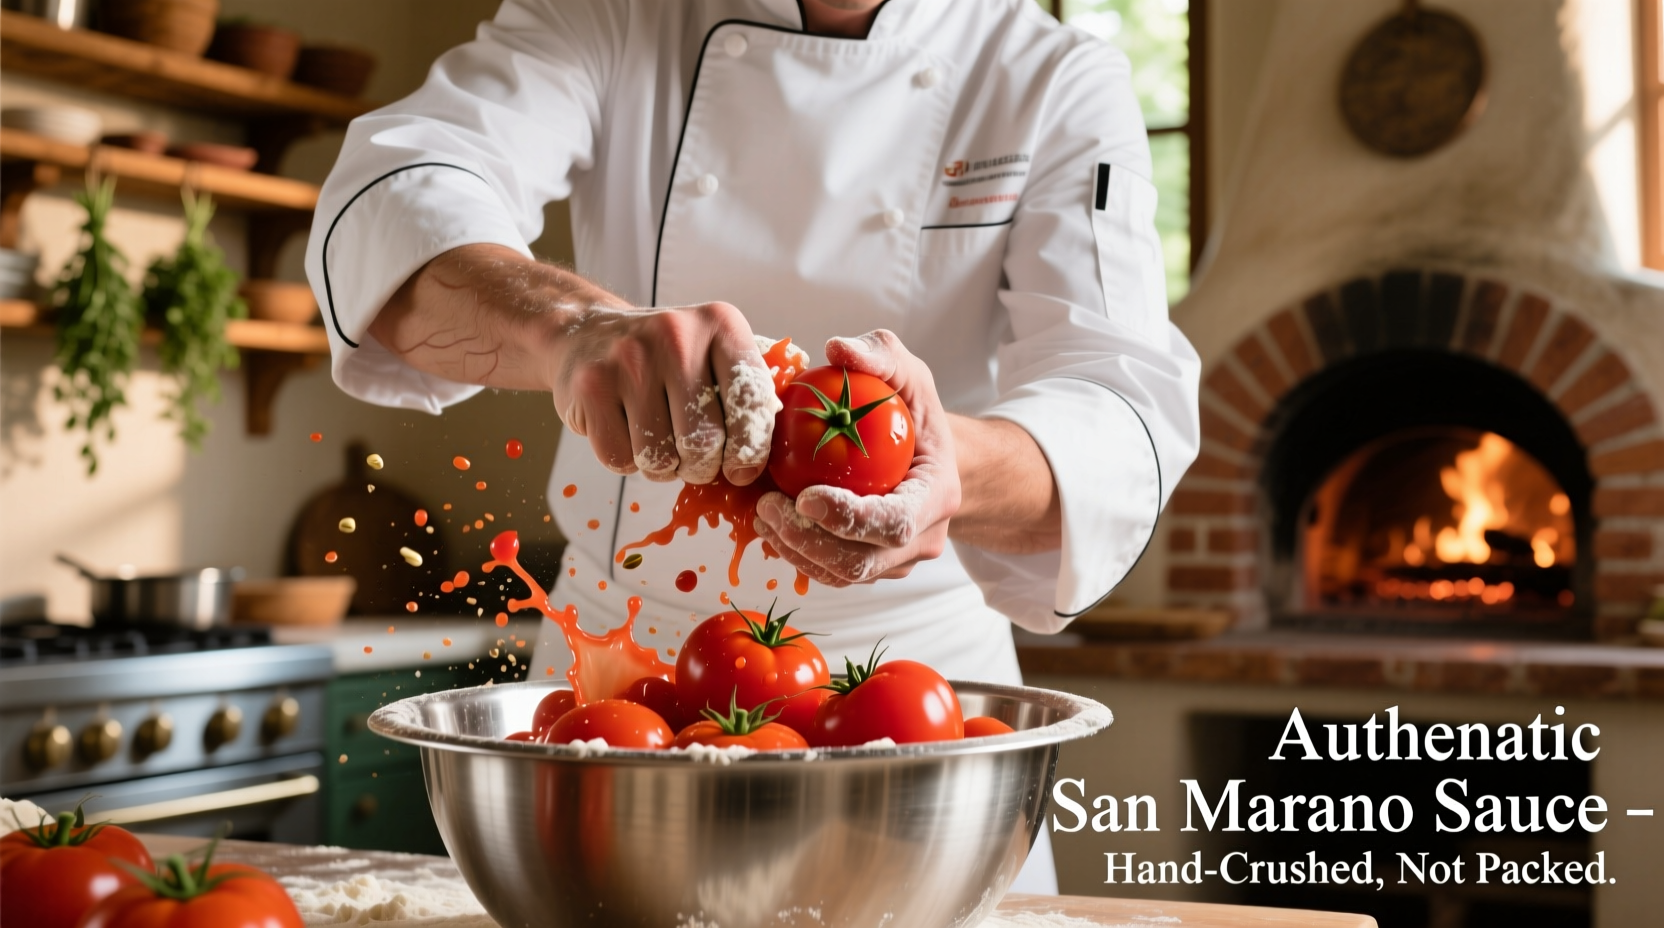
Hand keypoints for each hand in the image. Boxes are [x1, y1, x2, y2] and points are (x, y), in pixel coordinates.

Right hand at [549, 301, 779, 484]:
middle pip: (704, 443)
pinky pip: (620, 459)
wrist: (587, 334)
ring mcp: (629, 359)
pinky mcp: (591, 386)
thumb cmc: (667, 358)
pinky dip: (628, 463)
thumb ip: (752, 389)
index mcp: (721, 324)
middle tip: (695, 458)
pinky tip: (628, 433)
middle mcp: (676, 335)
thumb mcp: (716, 353)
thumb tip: (791, 442)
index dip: (751, 450)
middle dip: (703, 467)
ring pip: (661, 458)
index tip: (742, 468)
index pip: (752, 402)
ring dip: (664, 467)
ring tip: (660, 441)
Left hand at [753, 330, 961, 584]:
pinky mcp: (872, 566)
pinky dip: (799, 553)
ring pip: (843, 574)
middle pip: (863, 562)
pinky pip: (832, 571)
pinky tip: (771, 524)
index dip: (849, 519)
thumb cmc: (913, 411)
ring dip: (796, 550)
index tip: (805, 496)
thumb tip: (838, 348)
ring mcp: (897, 559)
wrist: (925, 453)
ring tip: (761, 514)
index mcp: (937, 495)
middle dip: (808, 541)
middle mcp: (922, 538)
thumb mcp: (906, 372)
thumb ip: (879, 354)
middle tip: (765, 507)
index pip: (895, 523)